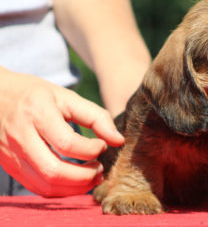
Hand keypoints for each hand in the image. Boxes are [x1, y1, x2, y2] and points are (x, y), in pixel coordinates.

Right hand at [0, 68, 123, 196]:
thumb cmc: (36, 94)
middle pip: (54, 171)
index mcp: (37, 112)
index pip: (66, 143)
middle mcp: (21, 135)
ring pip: (45, 185)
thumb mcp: (66, 97)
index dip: (91, 149)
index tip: (102, 145)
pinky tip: (76, 181)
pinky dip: (61, 191)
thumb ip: (96, 117)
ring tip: (93, 177)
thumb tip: (119, 140)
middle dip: (85, 176)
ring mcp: (12, 154)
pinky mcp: (11, 166)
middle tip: (101, 169)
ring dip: (75, 188)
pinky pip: (37, 188)